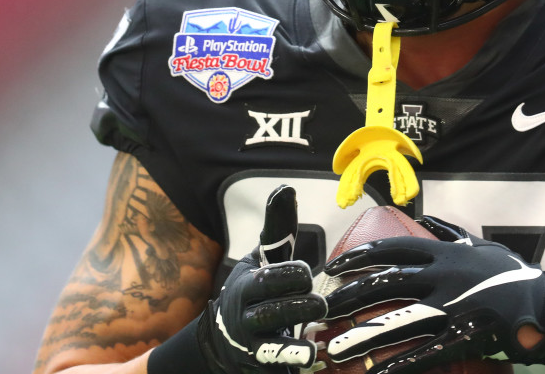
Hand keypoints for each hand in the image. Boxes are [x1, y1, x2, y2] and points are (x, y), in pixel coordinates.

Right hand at [190, 185, 326, 373]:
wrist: (224, 338)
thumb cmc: (254, 289)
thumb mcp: (261, 259)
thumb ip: (277, 229)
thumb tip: (287, 188)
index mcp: (247, 285)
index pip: (266, 278)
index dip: (288, 275)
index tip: (306, 272)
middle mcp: (246, 317)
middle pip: (270, 311)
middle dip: (295, 305)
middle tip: (320, 302)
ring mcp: (252, 346)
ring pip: (272, 346)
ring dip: (294, 346)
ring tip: (313, 343)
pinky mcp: (260, 367)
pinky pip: (276, 368)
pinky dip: (292, 365)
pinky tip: (311, 361)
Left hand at [322, 216, 544, 373]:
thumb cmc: (512, 276)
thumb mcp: (481, 246)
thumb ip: (451, 235)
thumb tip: (427, 222)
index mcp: (445, 254)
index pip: (392, 249)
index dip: (360, 257)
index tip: (333, 266)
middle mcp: (443, 276)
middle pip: (385, 283)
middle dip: (348, 297)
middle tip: (322, 309)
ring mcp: (452, 307)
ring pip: (397, 321)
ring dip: (363, 337)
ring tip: (334, 350)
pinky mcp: (463, 337)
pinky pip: (426, 353)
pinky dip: (400, 364)